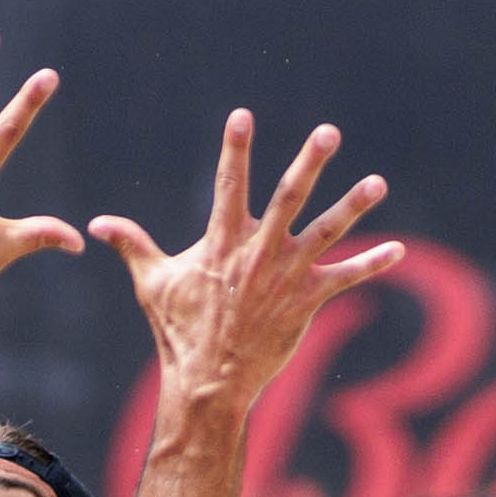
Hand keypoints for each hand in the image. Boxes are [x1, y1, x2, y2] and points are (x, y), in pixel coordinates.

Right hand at [89, 112, 397, 413]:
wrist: (209, 381)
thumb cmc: (177, 331)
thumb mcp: (151, 284)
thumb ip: (132, 245)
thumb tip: (96, 224)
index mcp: (222, 242)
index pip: (228, 184)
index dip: (234, 148)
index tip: (242, 115)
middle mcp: (259, 252)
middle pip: (289, 197)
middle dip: (310, 162)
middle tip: (329, 131)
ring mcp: (286, 276)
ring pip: (326, 231)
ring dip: (354, 205)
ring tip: (378, 182)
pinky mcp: (307, 302)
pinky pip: (345, 278)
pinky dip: (372, 264)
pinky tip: (399, 251)